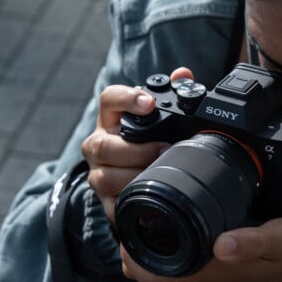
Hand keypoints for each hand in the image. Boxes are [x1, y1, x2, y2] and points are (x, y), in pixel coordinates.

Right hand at [81, 67, 193, 221]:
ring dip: (135, 176)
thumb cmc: (147, 141)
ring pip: (104, 177)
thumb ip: (172, 93)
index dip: (126, 98)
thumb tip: (183, 75)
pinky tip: (151, 200)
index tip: (149, 103)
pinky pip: (112, 206)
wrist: (131, 176)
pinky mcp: (105, 201)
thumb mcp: (158, 118)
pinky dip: (131, 203)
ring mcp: (98, 173)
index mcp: (111, 119)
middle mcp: (98, 145)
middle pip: (102, 145)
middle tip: (164, 149)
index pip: (109, 99)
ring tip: (160, 174)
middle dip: (137, 150)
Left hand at [120, 215, 281, 281]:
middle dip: (131, 239)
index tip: (127, 220)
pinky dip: (172, 232)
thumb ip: (253, 241)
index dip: (129, 254)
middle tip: (134, 201)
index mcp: (211, 270)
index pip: (151, 278)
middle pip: (149, 267)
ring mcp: (211, 267)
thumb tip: (220, 244)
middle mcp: (204, 272)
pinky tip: (179, 206)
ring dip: (149, 235)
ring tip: (149, 198)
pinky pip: (183, 250)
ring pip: (164, 258)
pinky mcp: (220, 258)